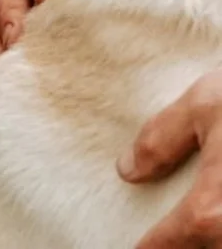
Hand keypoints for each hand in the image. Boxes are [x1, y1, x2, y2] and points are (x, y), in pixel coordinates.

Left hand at [120, 71, 221, 246]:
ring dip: (214, 241)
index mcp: (214, 208)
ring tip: (202, 230)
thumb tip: (129, 171)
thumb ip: (160, 140)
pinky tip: (221, 224)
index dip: (154, 245)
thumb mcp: (204, 106)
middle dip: (191, 246)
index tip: (141, 248)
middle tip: (172, 239)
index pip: (174, 240)